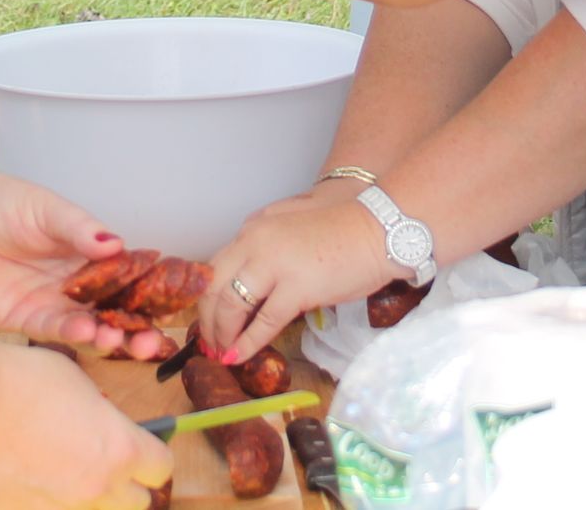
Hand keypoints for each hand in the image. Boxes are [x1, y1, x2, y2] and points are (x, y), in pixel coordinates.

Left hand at [0, 175, 173, 360]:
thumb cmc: (4, 205)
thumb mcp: (48, 210)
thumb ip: (80, 229)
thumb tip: (116, 242)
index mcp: (89, 258)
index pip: (127, 283)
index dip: (149, 299)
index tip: (169, 311)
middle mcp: (75, 287)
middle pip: (113, 315)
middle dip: (134, 332)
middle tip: (150, 341)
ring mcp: (50, 305)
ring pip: (87, 330)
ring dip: (105, 338)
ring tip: (116, 338)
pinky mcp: (22, 319)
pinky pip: (52, 331)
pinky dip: (70, 333)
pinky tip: (84, 330)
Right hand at [0, 342, 170, 509]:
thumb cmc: (20, 380)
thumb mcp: (77, 383)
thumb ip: (102, 416)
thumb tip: (103, 427)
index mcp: (120, 449)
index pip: (161, 467)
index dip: (153, 454)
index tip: (143, 447)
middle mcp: (98, 488)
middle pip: (137, 503)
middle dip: (128, 483)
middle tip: (108, 463)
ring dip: (92, 498)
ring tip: (71, 473)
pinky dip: (53, 503)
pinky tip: (36, 482)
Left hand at [198, 191, 397, 365]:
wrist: (378, 231)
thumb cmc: (342, 231)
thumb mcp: (291, 231)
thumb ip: (265, 249)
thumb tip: (249, 284)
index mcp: (253, 229)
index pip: (215, 267)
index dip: (207, 299)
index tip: (207, 320)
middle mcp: (255, 242)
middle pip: (214, 287)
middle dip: (207, 320)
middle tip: (210, 343)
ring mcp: (274, 263)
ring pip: (232, 305)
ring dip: (223, 334)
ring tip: (224, 352)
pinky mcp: (297, 287)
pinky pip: (263, 321)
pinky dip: (248, 342)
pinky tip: (241, 355)